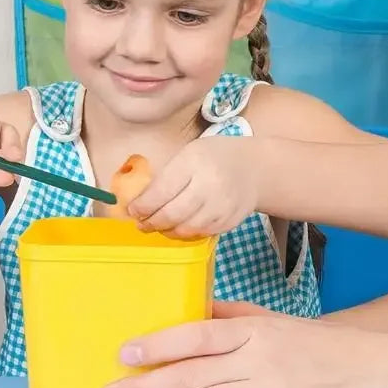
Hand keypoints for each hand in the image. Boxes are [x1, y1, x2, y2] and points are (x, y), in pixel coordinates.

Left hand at [99, 301, 387, 387]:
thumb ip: (234, 315)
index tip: (125, 353)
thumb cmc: (323, 344)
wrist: (374, 373)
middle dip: (144, 386)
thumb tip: (191, 310)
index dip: (159, 345)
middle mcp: (259, 360)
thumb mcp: (279, 320)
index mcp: (258, 329)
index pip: (199, 334)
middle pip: (191, 374)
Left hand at [129, 138, 258, 237]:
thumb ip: (167, 176)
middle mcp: (210, 185)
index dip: (143, 206)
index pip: (161, 191)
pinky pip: (201, 233)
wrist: (255, 167)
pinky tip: (178, 227)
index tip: (132, 210)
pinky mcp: (229, 221)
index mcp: (194, 162)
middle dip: (151, 222)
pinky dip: (185, 233)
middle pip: (172, 214)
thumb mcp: (189, 154)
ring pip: (186, 229)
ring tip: (158, 226)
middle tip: (142, 223)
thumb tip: (140, 201)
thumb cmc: (215, 157)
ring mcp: (222, 206)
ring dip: (167, 231)